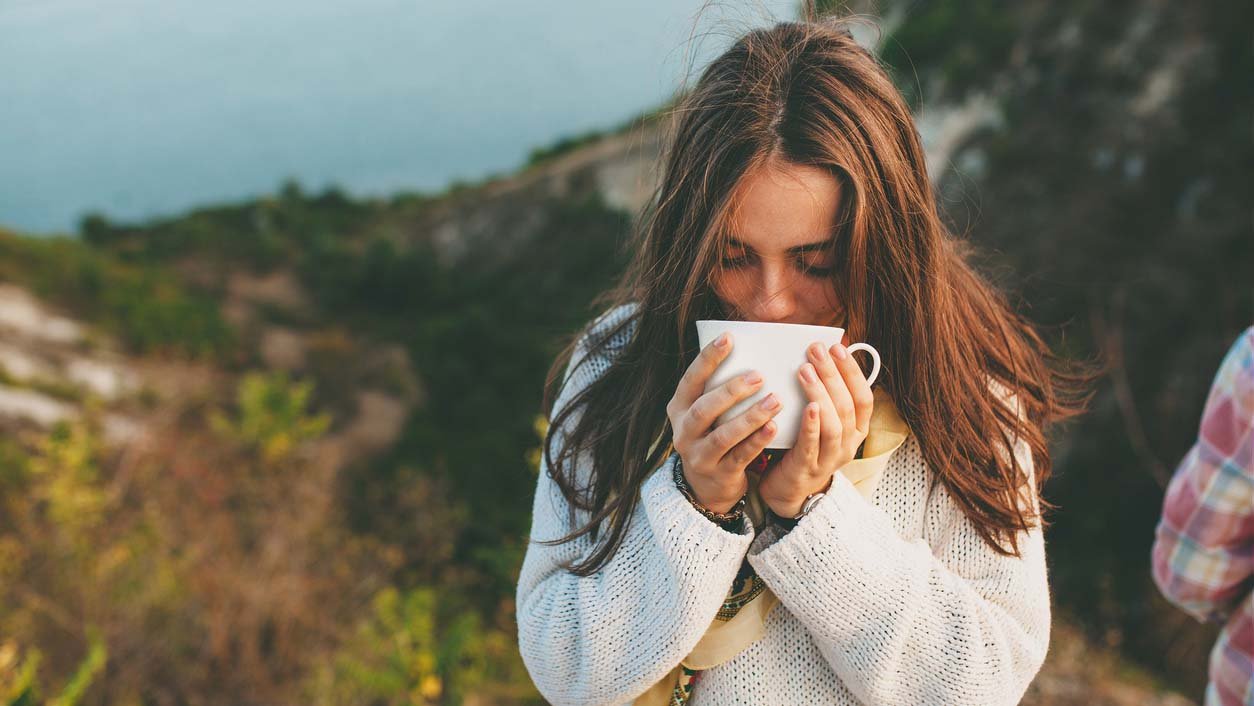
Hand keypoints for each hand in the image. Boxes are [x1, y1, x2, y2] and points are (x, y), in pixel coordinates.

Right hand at [667, 332, 784, 512]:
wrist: (706, 485)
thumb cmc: (712, 434)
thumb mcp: (705, 413)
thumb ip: (717, 388)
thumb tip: (749, 348)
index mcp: (679, 409)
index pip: (691, 380)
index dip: (708, 359)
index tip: (729, 338)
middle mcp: (683, 432)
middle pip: (704, 409)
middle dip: (731, 390)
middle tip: (759, 375)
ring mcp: (699, 455)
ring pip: (723, 435)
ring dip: (750, 417)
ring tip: (775, 400)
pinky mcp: (718, 474)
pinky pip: (739, 456)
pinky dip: (757, 441)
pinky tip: (774, 427)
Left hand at [758, 337, 874, 517]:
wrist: (788, 489)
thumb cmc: (803, 445)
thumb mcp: (821, 420)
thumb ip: (825, 395)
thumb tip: (820, 355)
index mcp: (856, 430)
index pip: (864, 398)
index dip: (853, 372)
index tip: (838, 347)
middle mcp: (849, 444)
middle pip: (847, 406)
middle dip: (833, 374)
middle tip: (816, 350)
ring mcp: (830, 459)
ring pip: (834, 424)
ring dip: (821, 393)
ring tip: (805, 370)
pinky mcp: (808, 468)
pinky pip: (813, 444)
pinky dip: (812, 424)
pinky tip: (808, 406)